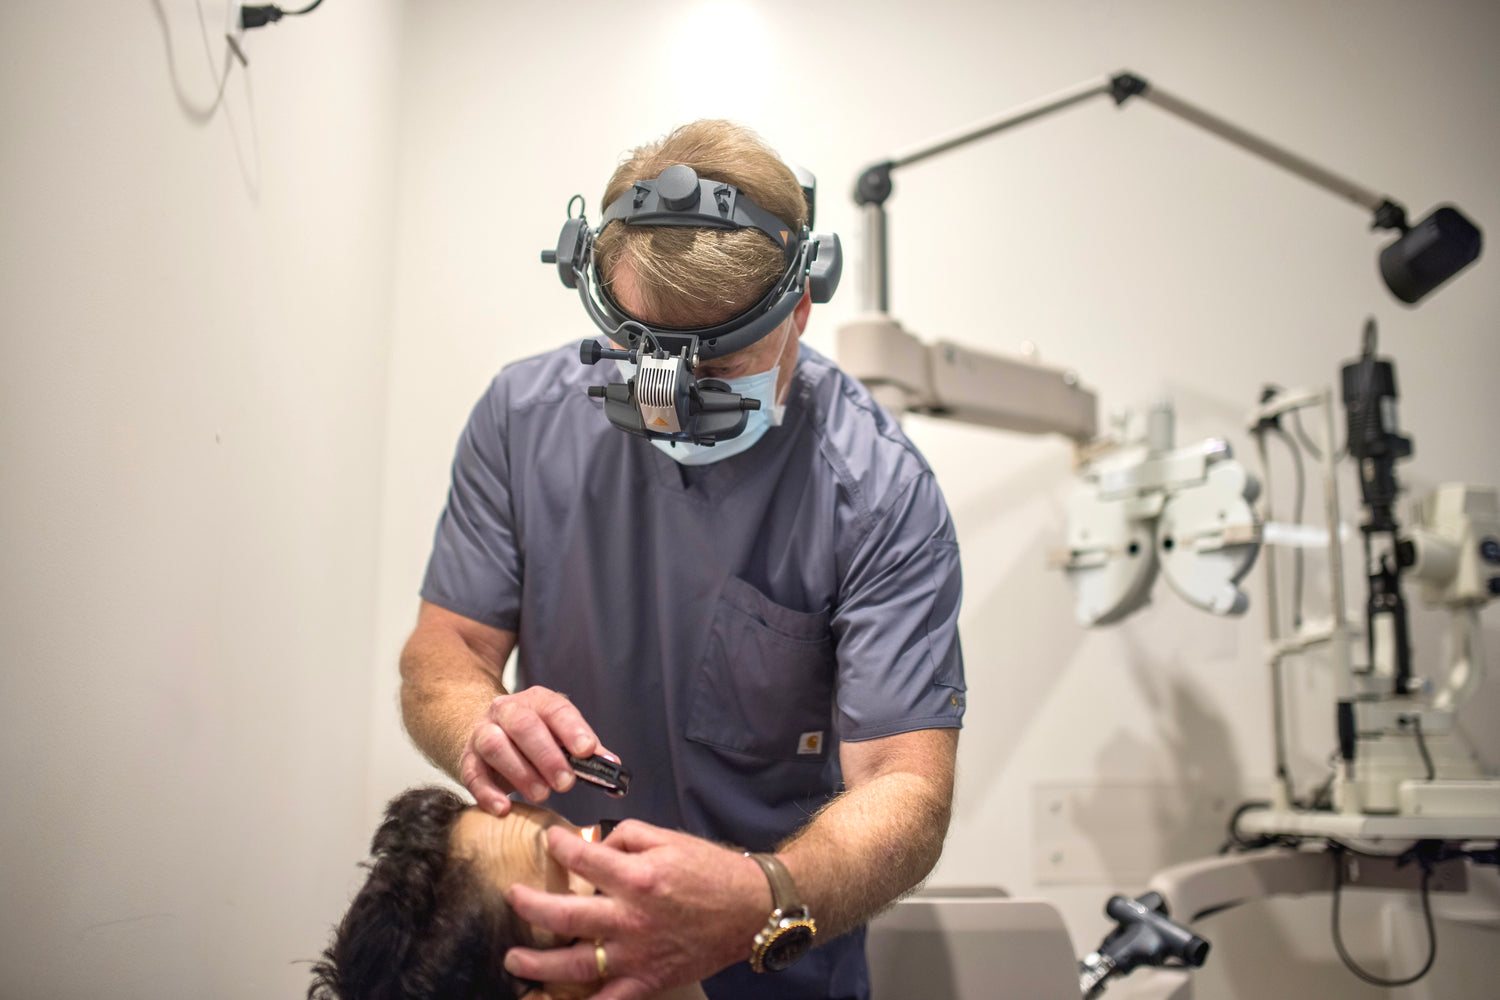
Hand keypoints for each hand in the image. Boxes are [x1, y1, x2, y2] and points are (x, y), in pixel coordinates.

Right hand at [459, 685, 609, 814]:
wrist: (490, 732)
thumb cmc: (535, 738)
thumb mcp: (562, 736)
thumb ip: (586, 751)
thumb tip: (612, 766)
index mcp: (537, 701)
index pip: (555, 709)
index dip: (572, 729)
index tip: (587, 750)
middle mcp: (507, 711)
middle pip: (523, 725)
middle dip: (546, 754)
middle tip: (566, 782)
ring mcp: (484, 732)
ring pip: (495, 745)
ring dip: (520, 772)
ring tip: (541, 795)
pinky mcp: (468, 758)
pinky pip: (472, 774)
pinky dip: (486, 793)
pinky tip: (503, 809)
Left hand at [503, 821, 771, 999]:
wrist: (750, 908)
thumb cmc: (710, 870)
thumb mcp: (668, 838)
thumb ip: (626, 836)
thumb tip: (592, 844)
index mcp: (638, 877)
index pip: (581, 859)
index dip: (557, 846)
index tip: (548, 842)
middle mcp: (632, 918)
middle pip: (565, 915)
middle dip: (529, 906)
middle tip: (512, 898)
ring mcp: (637, 955)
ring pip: (575, 963)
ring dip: (538, 963)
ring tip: (514, 959)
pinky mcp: (647, 981)